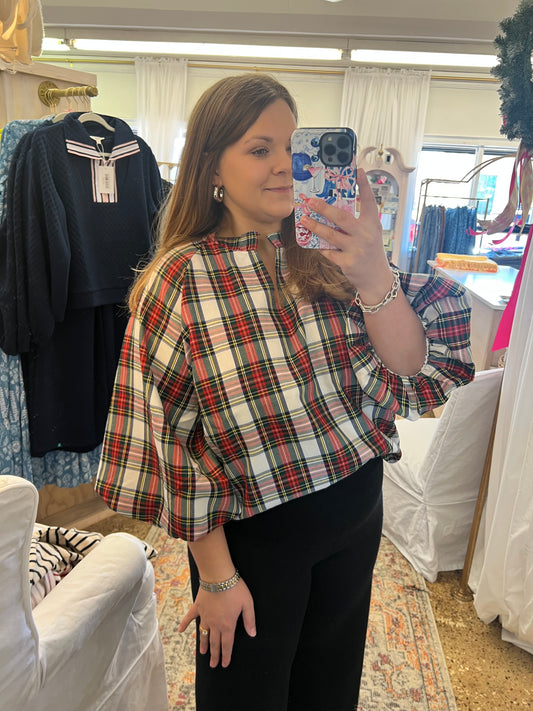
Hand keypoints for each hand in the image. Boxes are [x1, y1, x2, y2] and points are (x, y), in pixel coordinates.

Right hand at [178, 578, 255, 667]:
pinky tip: (180, 630)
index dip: (226, 655)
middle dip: (215, 655)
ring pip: (204, 634)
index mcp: (227, 625)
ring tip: (202, 653)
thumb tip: (252, 634)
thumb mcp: (247, 604)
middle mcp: (215, 624)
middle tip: (213, 664)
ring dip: (203, 644)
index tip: (224, 664)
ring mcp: (205, 616)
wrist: (218, 576)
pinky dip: (184, 624)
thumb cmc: (235, 589)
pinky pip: (190, 618)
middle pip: (214, 643)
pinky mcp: (198, 607)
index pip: (227, 644)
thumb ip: (249, 620)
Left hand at [301, 169, 393, 303]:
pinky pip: (328, 251)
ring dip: (315, 226)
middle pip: (342, 218)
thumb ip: (356, 222)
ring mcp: (356, 249)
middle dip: (324, 208)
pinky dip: (319, 246)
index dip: (364, 185)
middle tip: (311, 201)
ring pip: (330, 235)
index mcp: (372, 224)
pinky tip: (312, 241)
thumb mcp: (369, 234)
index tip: (359, 170)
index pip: (369, 201)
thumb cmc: (370, 252)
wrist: (376, 278)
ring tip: (304, 219)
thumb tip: (332, 209)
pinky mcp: (347, 263)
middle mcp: (366, 235)